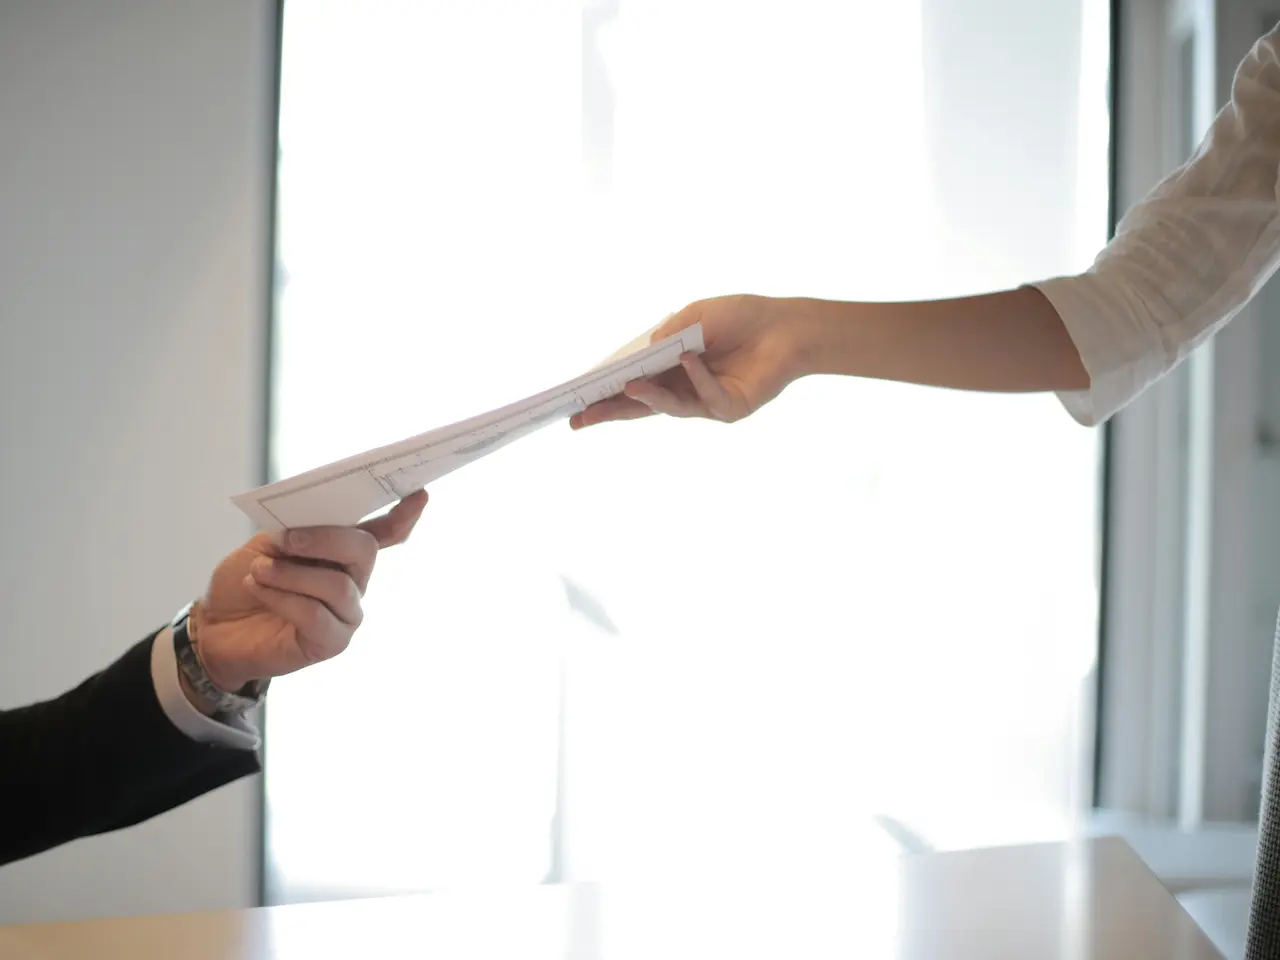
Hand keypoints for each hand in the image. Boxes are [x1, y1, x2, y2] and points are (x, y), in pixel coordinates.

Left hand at [187, 491, 427, 700]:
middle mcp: (354, 582)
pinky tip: (260, 589)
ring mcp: (346, 614)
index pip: (385, 534)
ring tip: (259, 570)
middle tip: (286, 540)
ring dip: (291, 574)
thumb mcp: (268, 542)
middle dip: (326, 539)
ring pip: (337, 585)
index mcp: (344, 552)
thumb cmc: (246, 579)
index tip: (420, 495)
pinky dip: (282, 598)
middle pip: (364, 551)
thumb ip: (296, 526)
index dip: (404, 516)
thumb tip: (314, 512)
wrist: (214, 625)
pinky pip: (316, 615)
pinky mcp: (331, 642)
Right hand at [569, 295, 802, 428]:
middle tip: (580, 419)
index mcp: (670, 369)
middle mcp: (683, 389)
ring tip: (627, 385)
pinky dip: (697, 378)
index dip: (605, 393)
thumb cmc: (741, 317)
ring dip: (648, 396)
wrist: (787, 325)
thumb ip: (668, 335)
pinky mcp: (730, 408)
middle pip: (641, 405)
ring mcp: (705, 402)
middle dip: (610, 411)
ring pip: (669, 406)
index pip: (632, 385)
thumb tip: (641, 355)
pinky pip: (707, 397)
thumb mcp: (695, 316)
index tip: (576, 401)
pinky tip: (688, 360)